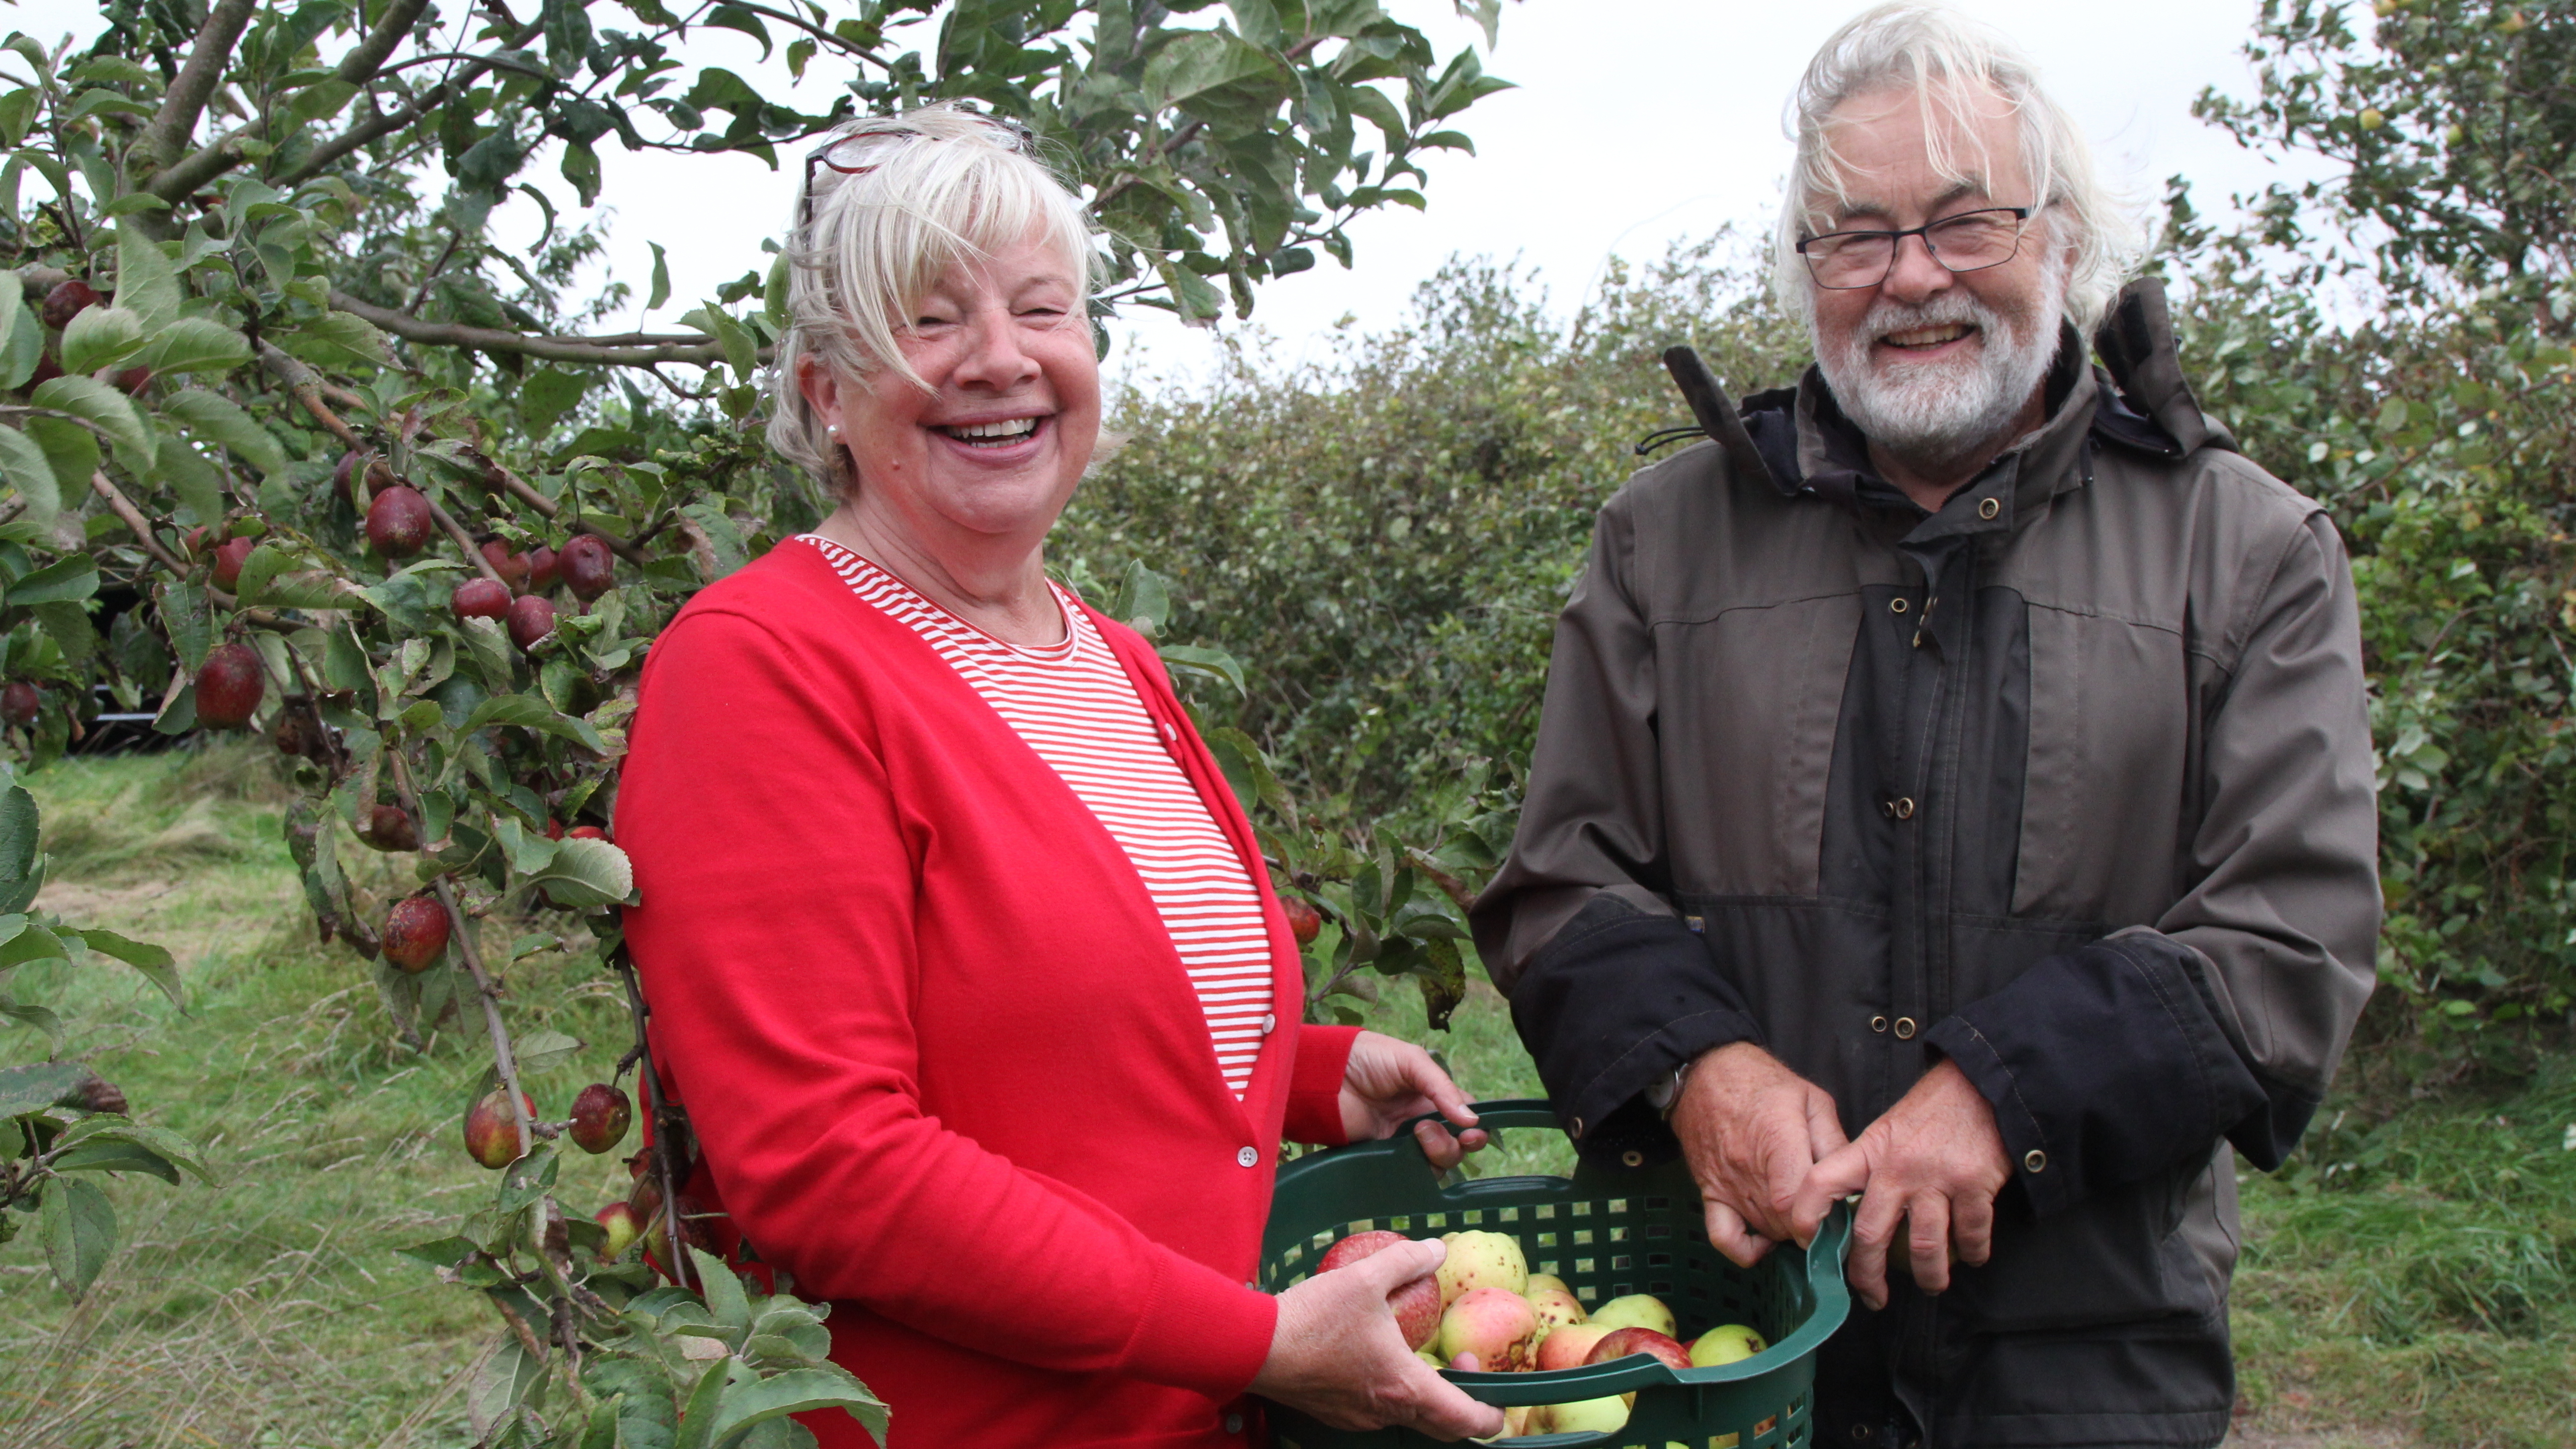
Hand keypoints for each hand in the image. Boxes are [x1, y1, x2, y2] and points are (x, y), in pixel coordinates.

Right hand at [1250, 1237, 1505, 1439]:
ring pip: (1408, 1415)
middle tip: (1459, 1360)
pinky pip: (1378, 1409)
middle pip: (1442, 1426)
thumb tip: (1437, 1248)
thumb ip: (1406, 1260)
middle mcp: (1386, 1412)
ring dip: (1424, 1391)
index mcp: (1405, 1387)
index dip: (1491, 1414)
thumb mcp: (1365, 1278)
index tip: (1498, 1392)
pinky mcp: (1336, 1413)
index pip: (1466, 1421)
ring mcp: (1359, 1417)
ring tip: (1415, 1350)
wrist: (1254, 1347)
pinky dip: (1391, 1389)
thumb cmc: (1313, 1318)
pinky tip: (1377, 1354)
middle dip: (1462, 1399)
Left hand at [1339, 1030, 1488, 1171]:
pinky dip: (1416, 1170)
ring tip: (1417, 1134)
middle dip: (1456, 1144)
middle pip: (1456, 1143)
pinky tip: (1408, 1155)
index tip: (1471, 1132)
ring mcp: (1403, 1138)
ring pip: (1437, 1161)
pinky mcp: (1384, 1154)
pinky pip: (1410, 1171)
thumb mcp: (1410, 1060)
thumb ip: (1441, 1087)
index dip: (1473, 1126)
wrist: (1323, 1075)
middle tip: (1434, 1132)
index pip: (1465, 1114)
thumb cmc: (1367, 1057)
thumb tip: (1471, 1120)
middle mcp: (1421, 1117)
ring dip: (1437, 1154)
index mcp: (1431, 1093)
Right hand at [1671, 1042, 1848, 1267]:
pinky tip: (1766, 1241)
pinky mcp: (1709, 1192)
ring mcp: (1726, 1183)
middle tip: (1828, 1216)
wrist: (1705, 1073)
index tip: (1836, 1223)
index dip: (1817, 1223)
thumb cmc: (1762, 1082)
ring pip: (1763, 1230)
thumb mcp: (1811, 1099)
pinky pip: (1723, 1238)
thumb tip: (1854, 1181)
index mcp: (1776, 1139)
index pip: (1792, 1202)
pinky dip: (1746, 1251)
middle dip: (1811, 1227)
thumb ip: (1835, 1141)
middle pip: (1782, 1221)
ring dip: (1788, 1232)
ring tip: (1803, 1216)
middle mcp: (1747, 1166)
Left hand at [1790, 1059, 2009, 1309]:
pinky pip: (1971, 1234)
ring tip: (1931, 1285)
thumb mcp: (1886, 1130)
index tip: (1805, 1243)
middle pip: (1869, 1234)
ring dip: (1928, 1276)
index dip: (1806, 1214)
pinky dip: (1973, 1253)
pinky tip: (1972, 1258)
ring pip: (1922, 1247)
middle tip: (1872, 1296)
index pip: (1821, 1182)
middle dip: (1867, 1275)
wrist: (1981, 1086)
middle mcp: (1897, 1168)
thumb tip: (1849, 1212)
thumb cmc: (1930, 1112)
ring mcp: (1936, 1179)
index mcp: (1869, 1151)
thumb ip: (1868, 1167)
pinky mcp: (1974, 1185)